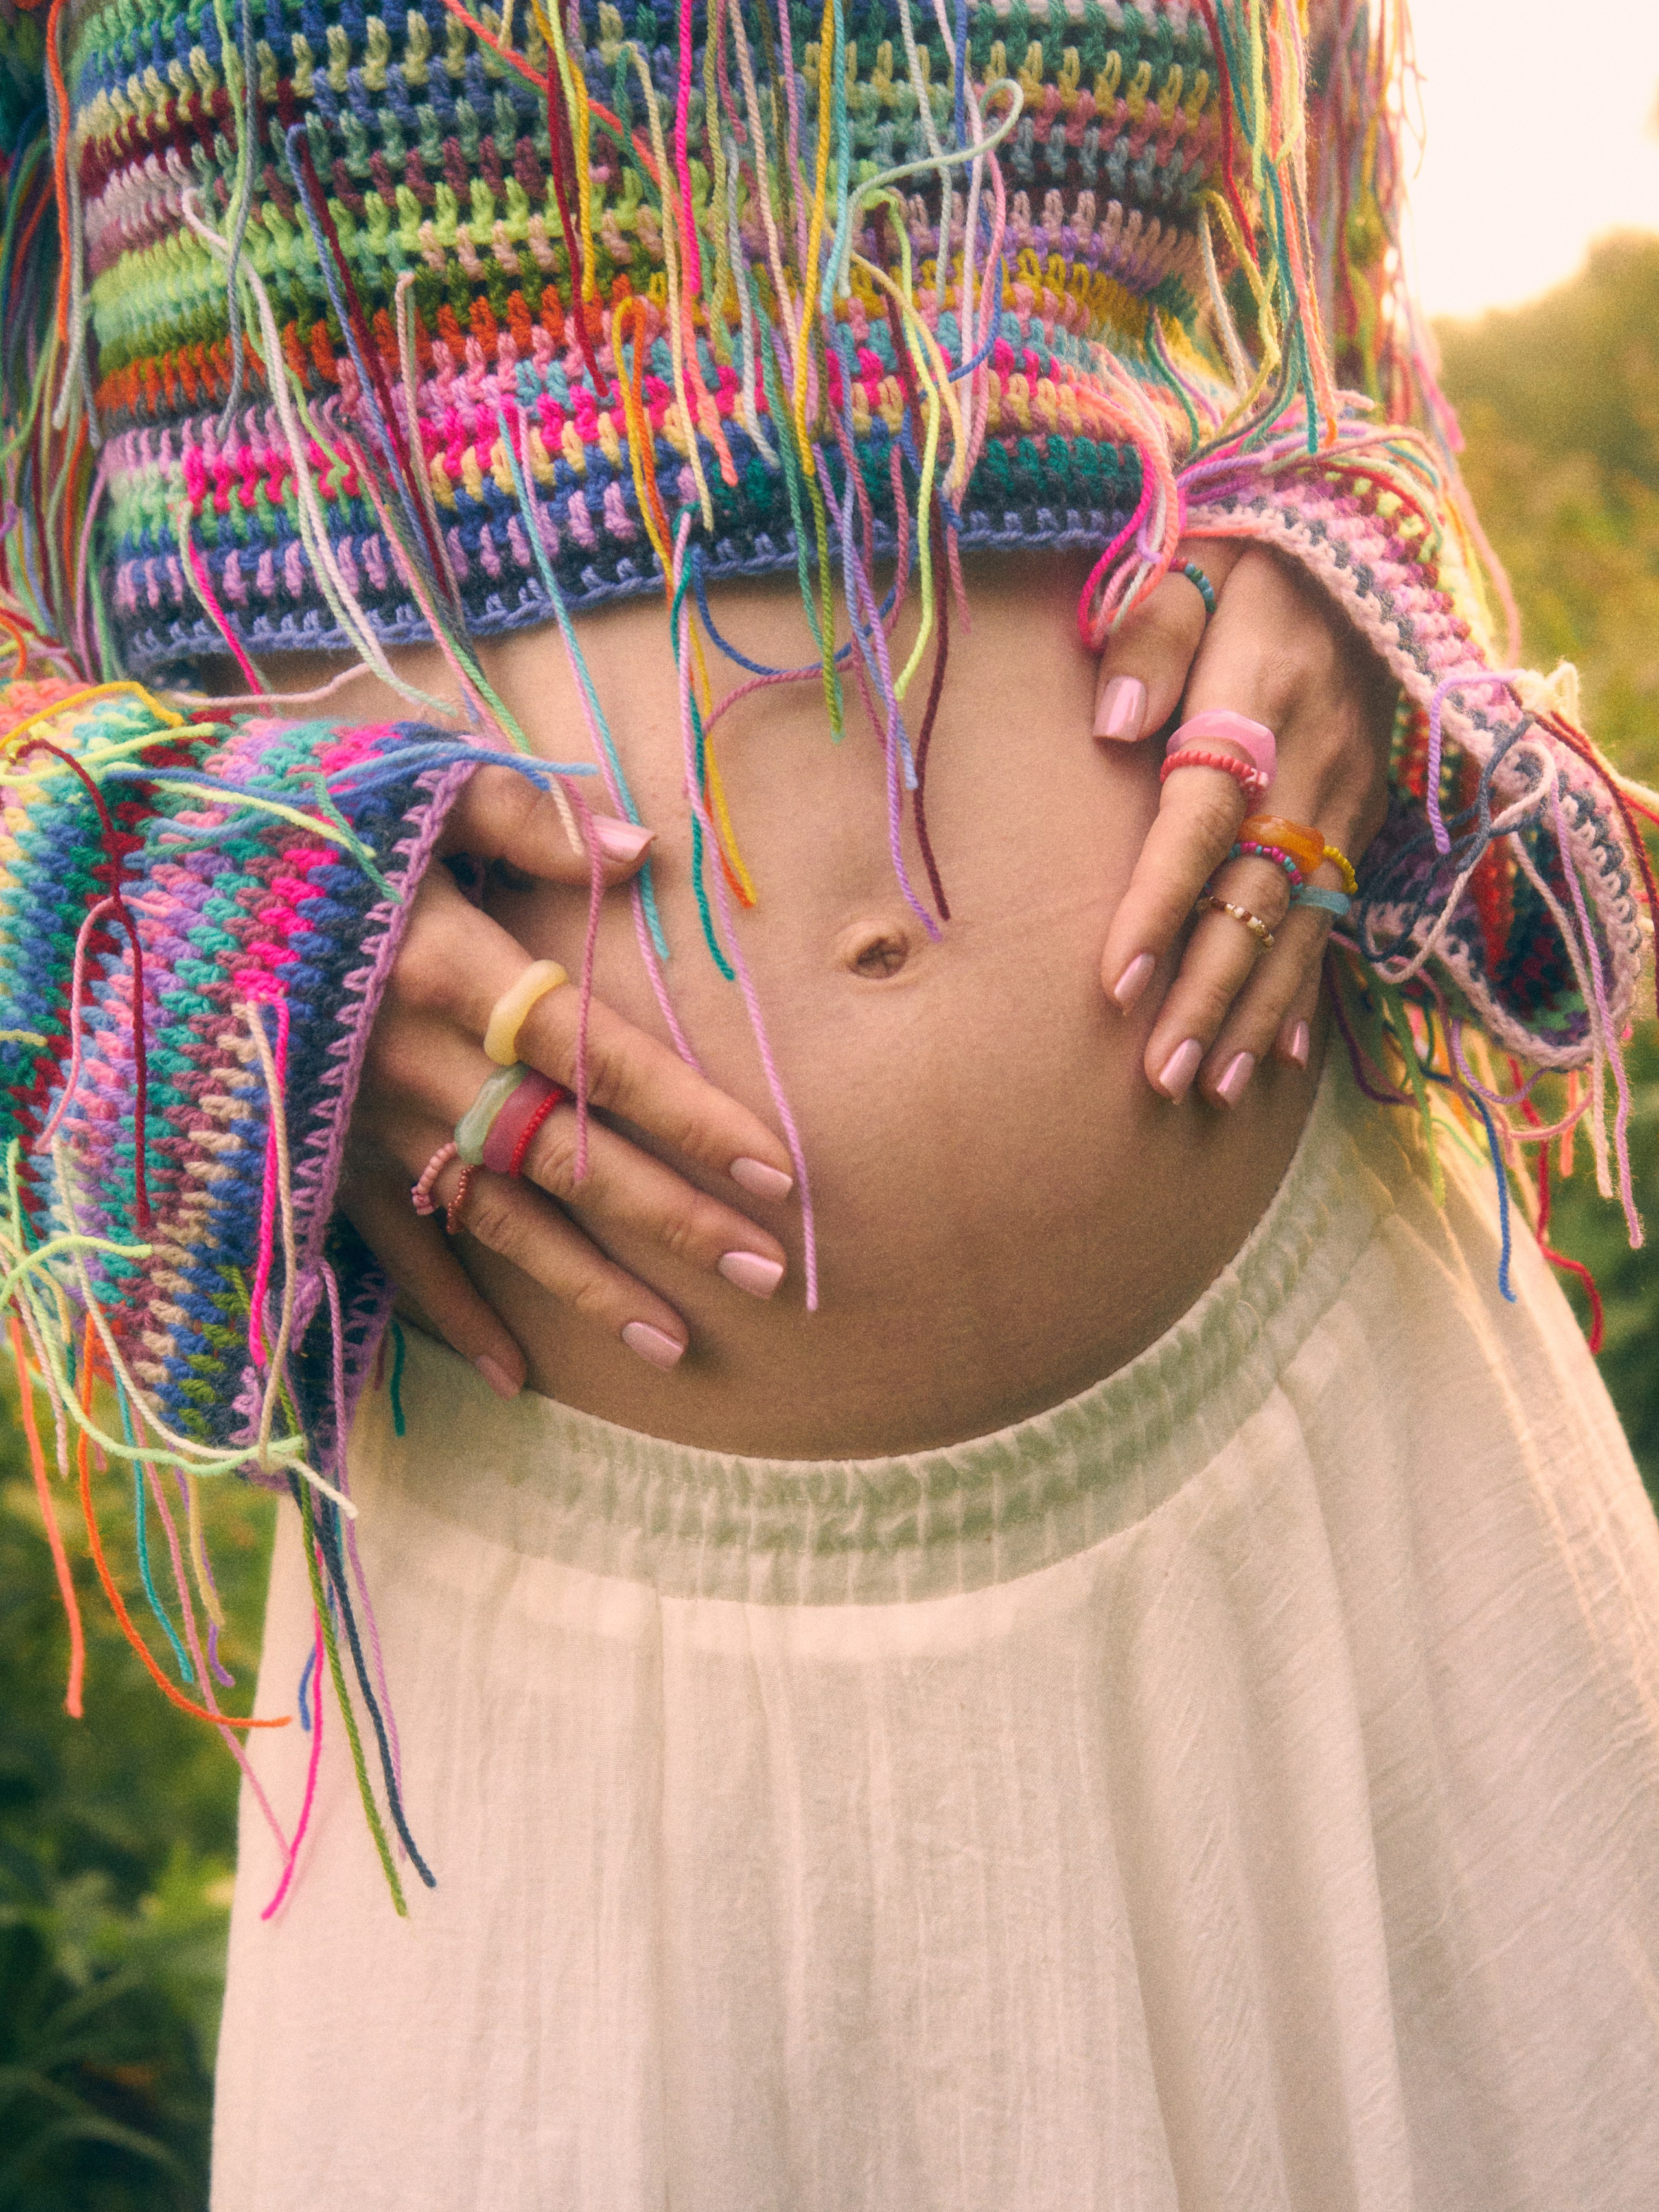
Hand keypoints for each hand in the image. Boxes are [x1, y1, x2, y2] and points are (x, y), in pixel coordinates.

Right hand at [338, 769, 797, 1395]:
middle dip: (672, 1219)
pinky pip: (395, 1254)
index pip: (599, 1057)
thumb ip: (523, 818)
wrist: (133, 878)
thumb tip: (640, 850)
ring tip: (676, 1343)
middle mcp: (415, 1064)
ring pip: (498, 1222)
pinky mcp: (316, 1162)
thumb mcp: (405, 791)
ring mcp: (363, 1127)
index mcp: (449, 968)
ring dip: (589, 1287)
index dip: (690, 1117)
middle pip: (569, 1157)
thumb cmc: (290, 825)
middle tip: (769, 1274)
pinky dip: (453, 1317)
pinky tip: (517, 1374)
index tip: (776, 1170)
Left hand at [1092, 542, 1396, 1104]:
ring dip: (1254, 1011)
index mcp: (1261, 701)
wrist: (1359, 546)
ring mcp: (1347, 800)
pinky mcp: (1363, 818)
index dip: (1160, 904)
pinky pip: (1335, 918)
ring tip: (1212, 1088)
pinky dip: (1305, 990)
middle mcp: (1313, 764)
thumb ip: (1148, 633)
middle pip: (1253, 899)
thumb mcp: (1192, 562)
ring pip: (1299, 926)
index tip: (1117, 983)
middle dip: (1208, 994)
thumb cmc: (1246, 562)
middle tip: (1163, 1076)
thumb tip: (1110, 722)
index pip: (1201, 822)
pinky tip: (1278, 1055)